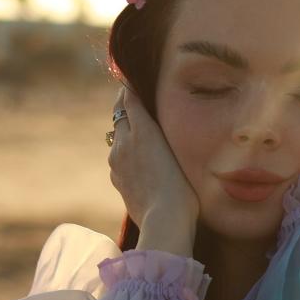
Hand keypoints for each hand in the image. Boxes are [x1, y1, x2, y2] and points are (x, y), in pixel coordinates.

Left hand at [107, 83, 199, 229]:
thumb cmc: (183, 186)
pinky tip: (140, 161)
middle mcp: (124, 142)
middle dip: (126, 106)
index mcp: (141, 130)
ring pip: (118, 137)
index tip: (133, 80)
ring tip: (142, 133)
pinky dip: (126, 154)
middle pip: (120, 114)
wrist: (165, 220)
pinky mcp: (117, 178)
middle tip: (135, 99)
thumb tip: (155, 116)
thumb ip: (164, 130)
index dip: (130, 88)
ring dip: (127, 132)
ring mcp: (117, 161)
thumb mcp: (180, 150)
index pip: (128, 98)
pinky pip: (119, 158)